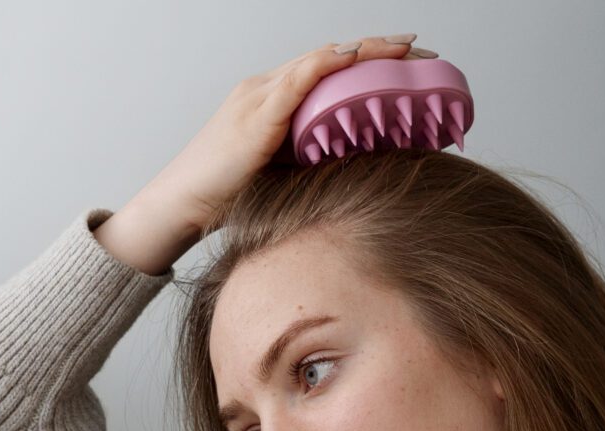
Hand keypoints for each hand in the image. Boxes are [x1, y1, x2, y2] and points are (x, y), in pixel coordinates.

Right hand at [142, 35, 425, 237]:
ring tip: (405, 51)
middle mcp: (265, 89)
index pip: (327, 70)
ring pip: (321, 61)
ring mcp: (259, 97)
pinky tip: (356, 58)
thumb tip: (354, 164)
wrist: (181, 205)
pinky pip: (297, 80)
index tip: (408, 64)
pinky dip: (328, 65)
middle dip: (379, 51)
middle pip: (331, 58)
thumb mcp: (279, 172)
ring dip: (366, 52)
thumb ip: (310, 158)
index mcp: (271, 101)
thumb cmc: (224, 196)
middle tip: (422, 52)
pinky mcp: (256, 115)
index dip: (368, 63)